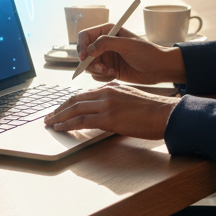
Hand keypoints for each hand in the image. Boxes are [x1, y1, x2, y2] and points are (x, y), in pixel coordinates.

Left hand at [44, 82, 179, 138]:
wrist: (165, 114)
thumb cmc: (153, 110)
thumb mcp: (132, 99)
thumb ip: (117, 101)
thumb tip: (108, 111)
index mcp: (112, 87)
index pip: (85, 94)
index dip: (70, 102)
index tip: (62, 108)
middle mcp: (107, 92)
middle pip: (76, 99)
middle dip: (60, 108)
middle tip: (49, 116)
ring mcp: (107, 104)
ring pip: (75, 109)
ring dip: (59, 117)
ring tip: (49, 123)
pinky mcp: (108, 118)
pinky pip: (82, 120)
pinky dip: (68, 124)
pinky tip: (60, 127)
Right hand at [76, 24, 186, 84]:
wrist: (159, 68)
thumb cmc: (147, 52)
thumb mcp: (127, 44)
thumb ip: (106, 43)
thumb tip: (89, 49)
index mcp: (108, 31)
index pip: (85, 36)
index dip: (81, 46)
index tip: (84, 57)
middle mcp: (104, 44)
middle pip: (84, 53)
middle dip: (89, 62)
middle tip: (101, 68)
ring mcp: (106, 57)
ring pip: (89, 66)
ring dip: (97, 71)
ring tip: (111, 72)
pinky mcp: (109, 69)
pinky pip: (96, 75)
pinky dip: (102, 77)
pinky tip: (115, 75)